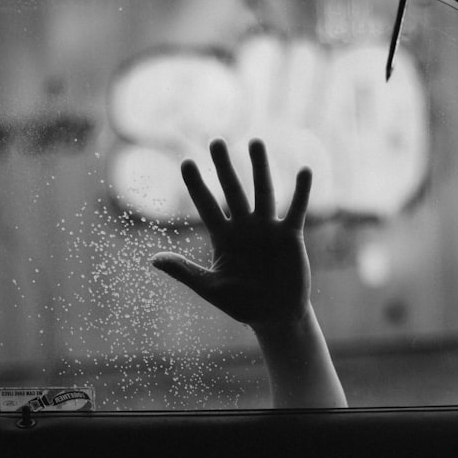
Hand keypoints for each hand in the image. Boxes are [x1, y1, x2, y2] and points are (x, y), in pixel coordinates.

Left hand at [151, 138, 312, 329]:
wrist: (275, 316)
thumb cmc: (241, 303)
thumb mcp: (210, 288)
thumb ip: (184, 271)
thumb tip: (153, 260)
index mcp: (222, 237)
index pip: (206, 205)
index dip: (196, 185)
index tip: (185, 162)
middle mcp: (244, 226)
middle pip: (232, 190)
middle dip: (224, 167)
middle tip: (216, 141)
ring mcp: (267, 228)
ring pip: (263, 192)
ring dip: (260, 167)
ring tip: (255, 141)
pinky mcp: (290, 235)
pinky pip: (297, 209)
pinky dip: (301, 192)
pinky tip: (304, 170)